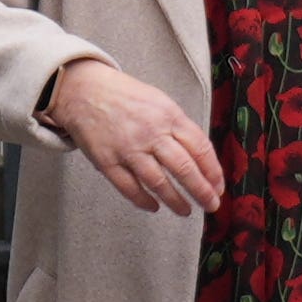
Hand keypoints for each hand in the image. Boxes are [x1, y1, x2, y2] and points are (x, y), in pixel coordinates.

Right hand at [43, 56, 223, 217]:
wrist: (83, 90)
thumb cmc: (125, 96)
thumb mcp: (159, 102)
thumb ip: (178, 127)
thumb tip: (200, 158)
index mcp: (168, 115)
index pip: (200, 148)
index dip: (213, 171)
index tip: (218, 186)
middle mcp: (151, 133)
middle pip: (184, 169)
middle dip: (202, 191)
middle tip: (211, 205)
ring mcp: (128, 149)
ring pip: (159, 183)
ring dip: (176, 201)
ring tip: (185, 211)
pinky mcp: (108, 162)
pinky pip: (130, 188)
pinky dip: (144, 201)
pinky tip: (154, 206)